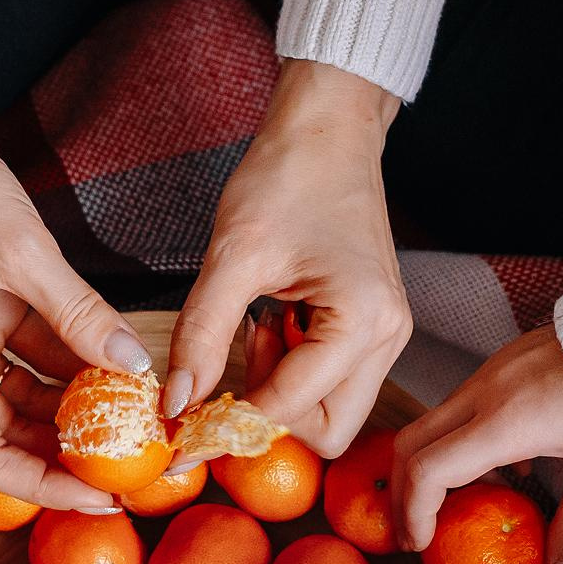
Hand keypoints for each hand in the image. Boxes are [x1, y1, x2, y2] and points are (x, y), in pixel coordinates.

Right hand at [0, 47, 151, 509]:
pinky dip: (68, 369)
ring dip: (73, 413)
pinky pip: (27, 361)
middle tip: (132, 466)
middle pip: (5, 440)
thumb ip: (78, 313)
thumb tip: (134, 364)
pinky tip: (116, 371)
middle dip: (67, 456)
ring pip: (21, 403)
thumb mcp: (19, 250)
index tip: (101, 494)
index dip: (46, 486)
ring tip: (134, 421)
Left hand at [165, 60, 410, 456]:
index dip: (229, 428)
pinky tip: (270, 323)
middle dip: (270, 419)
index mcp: (362, 320)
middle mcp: (386, 336)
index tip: (179, 434)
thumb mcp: (233, 256)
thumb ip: (201, 336)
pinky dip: (292, 372)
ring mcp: (385, 335)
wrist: (327, 130)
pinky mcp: (371, 328)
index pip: (290, 408)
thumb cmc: (289, 175)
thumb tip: (176, 403)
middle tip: (227, 376)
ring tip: (254, 332)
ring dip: (281, 394)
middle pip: (329, 432)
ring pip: (331, 412)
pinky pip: (331, 381)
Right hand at [393, 326, 562, 563]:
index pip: (429, 470)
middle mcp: (485, 392)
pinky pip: (461, 406)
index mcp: (505, 422)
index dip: (413, 512)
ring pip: (433, 423)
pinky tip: (507, 466)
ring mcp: (490, 372)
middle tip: (419, 531)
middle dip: (404, 491)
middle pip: (411, 443)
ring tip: (467, 505)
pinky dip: (460, 442)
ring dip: (433, 466)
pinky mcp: (503, 362)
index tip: (421, 543)